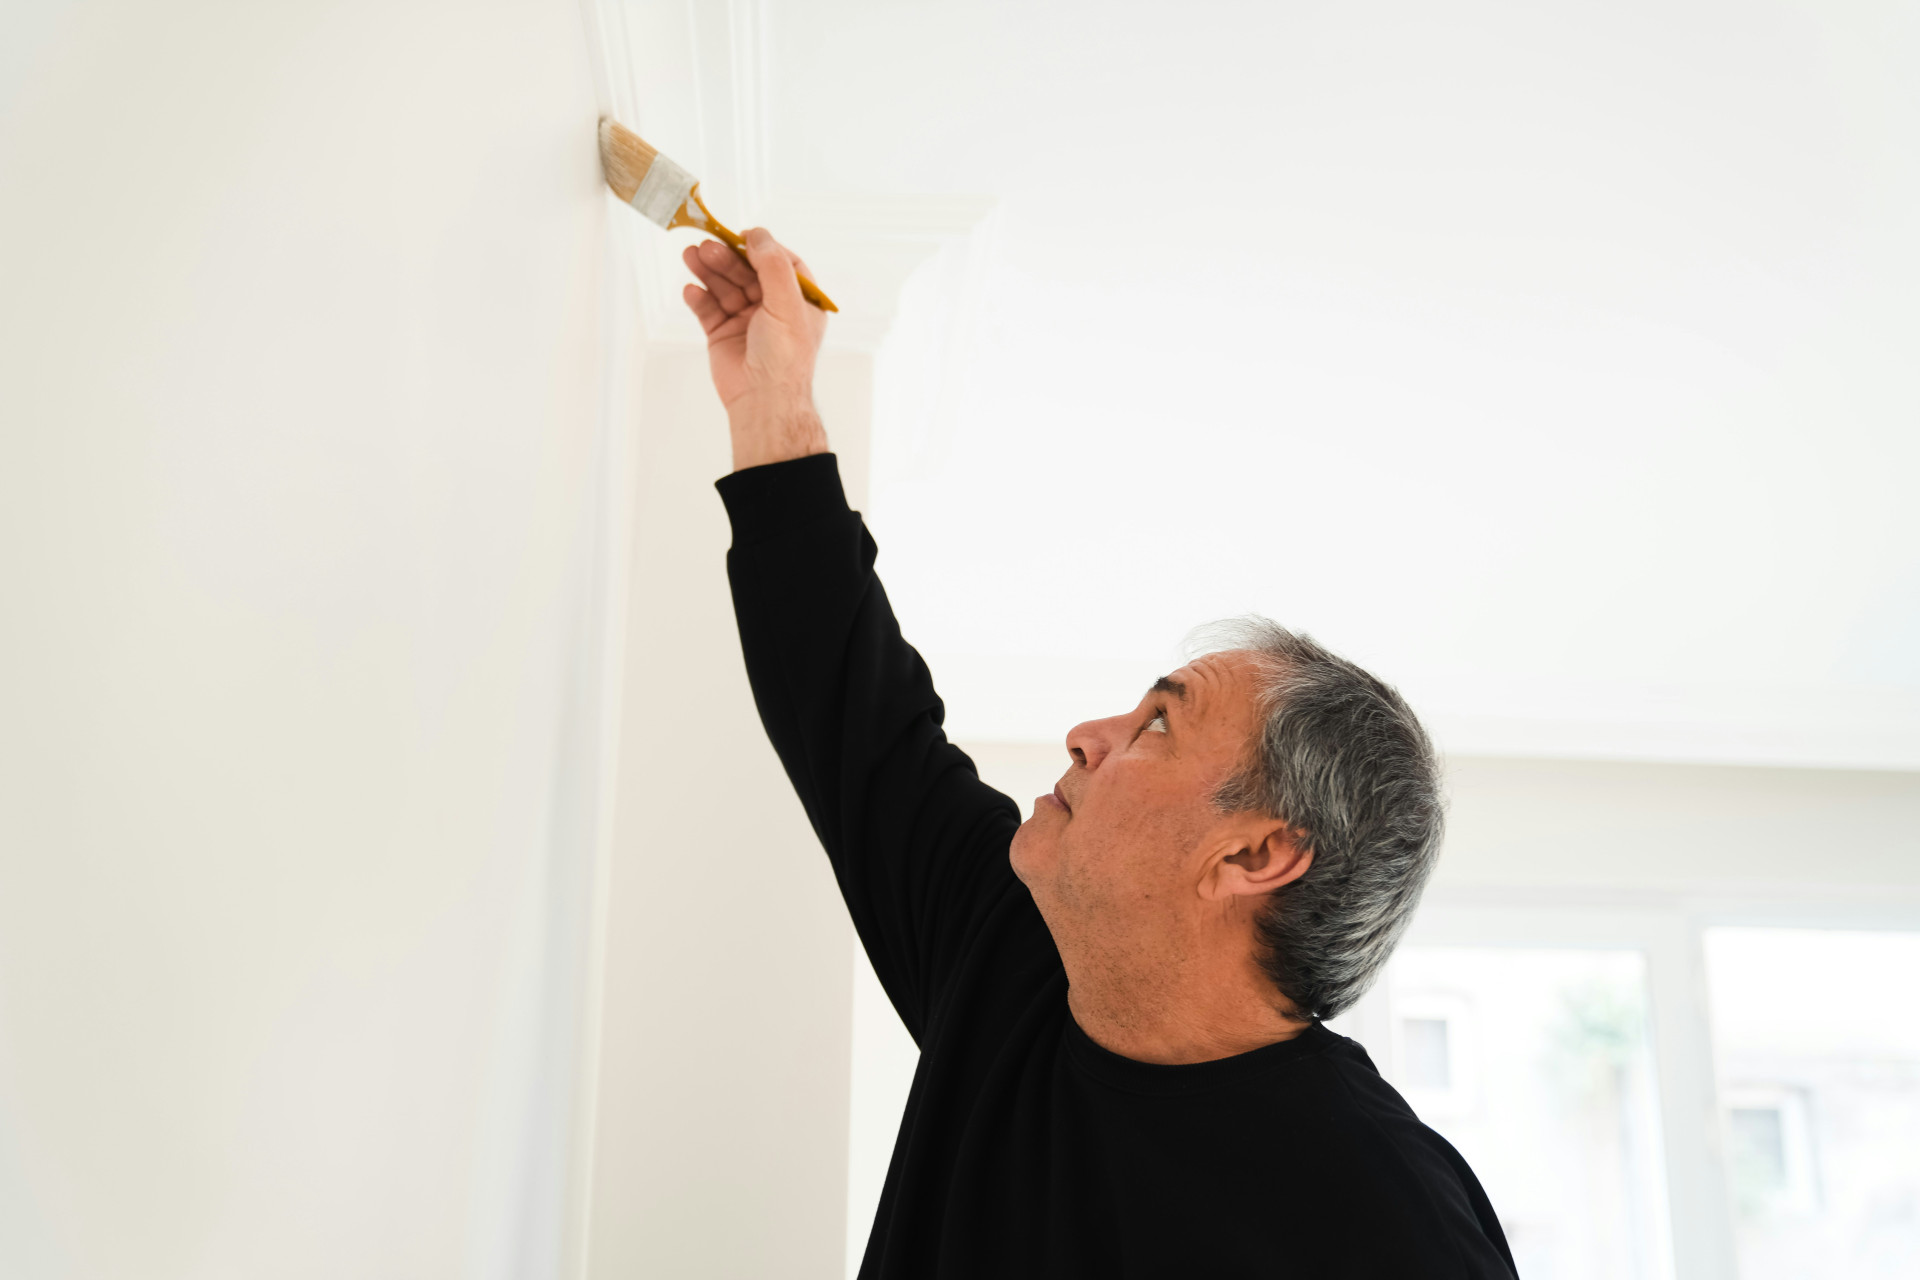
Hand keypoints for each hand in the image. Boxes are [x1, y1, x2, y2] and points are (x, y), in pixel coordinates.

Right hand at [682, 228, 830, 471]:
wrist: (762, 400)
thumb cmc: (784, 358)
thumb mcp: (787, 304)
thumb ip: (773, 266)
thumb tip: (758, 235)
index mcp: (798, 302)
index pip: (781, 264)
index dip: (762, 248)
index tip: (741, 236)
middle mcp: (773, 310)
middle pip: (747, 272)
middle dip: (727, 258)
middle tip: (706, 246)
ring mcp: (746, 322)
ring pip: (725, 287)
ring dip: (709, 272)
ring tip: (691, 257)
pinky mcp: (723, 335)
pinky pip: (709, 309)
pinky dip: (700, 298)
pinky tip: (692, 290)